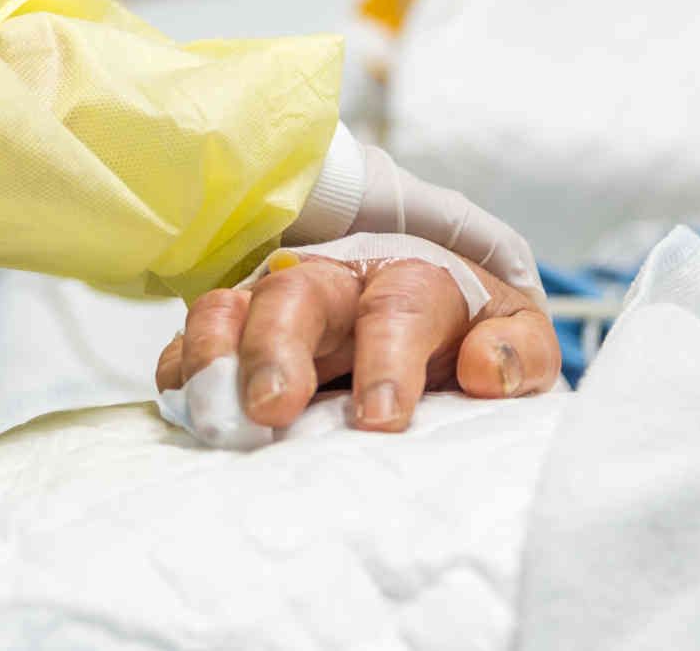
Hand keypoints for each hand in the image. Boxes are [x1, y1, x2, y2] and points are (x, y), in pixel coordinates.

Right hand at [154, 251, 558, 431]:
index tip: (381, 421)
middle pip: (295, 296)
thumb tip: (486, 371)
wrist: (435, 303)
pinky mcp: (236, 331)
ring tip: (212, 414)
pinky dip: (181, 369)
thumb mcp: (517, 336)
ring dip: (214, 355)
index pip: (396, 307)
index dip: (386, 361)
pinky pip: (191, 339)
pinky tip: (183, 407)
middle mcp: (335, 281)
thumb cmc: (471, 329)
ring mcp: (275, 302)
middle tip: (271, 408)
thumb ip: (518, 352)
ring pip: (229, 306)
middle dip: (277, 349)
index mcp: (412, 279)